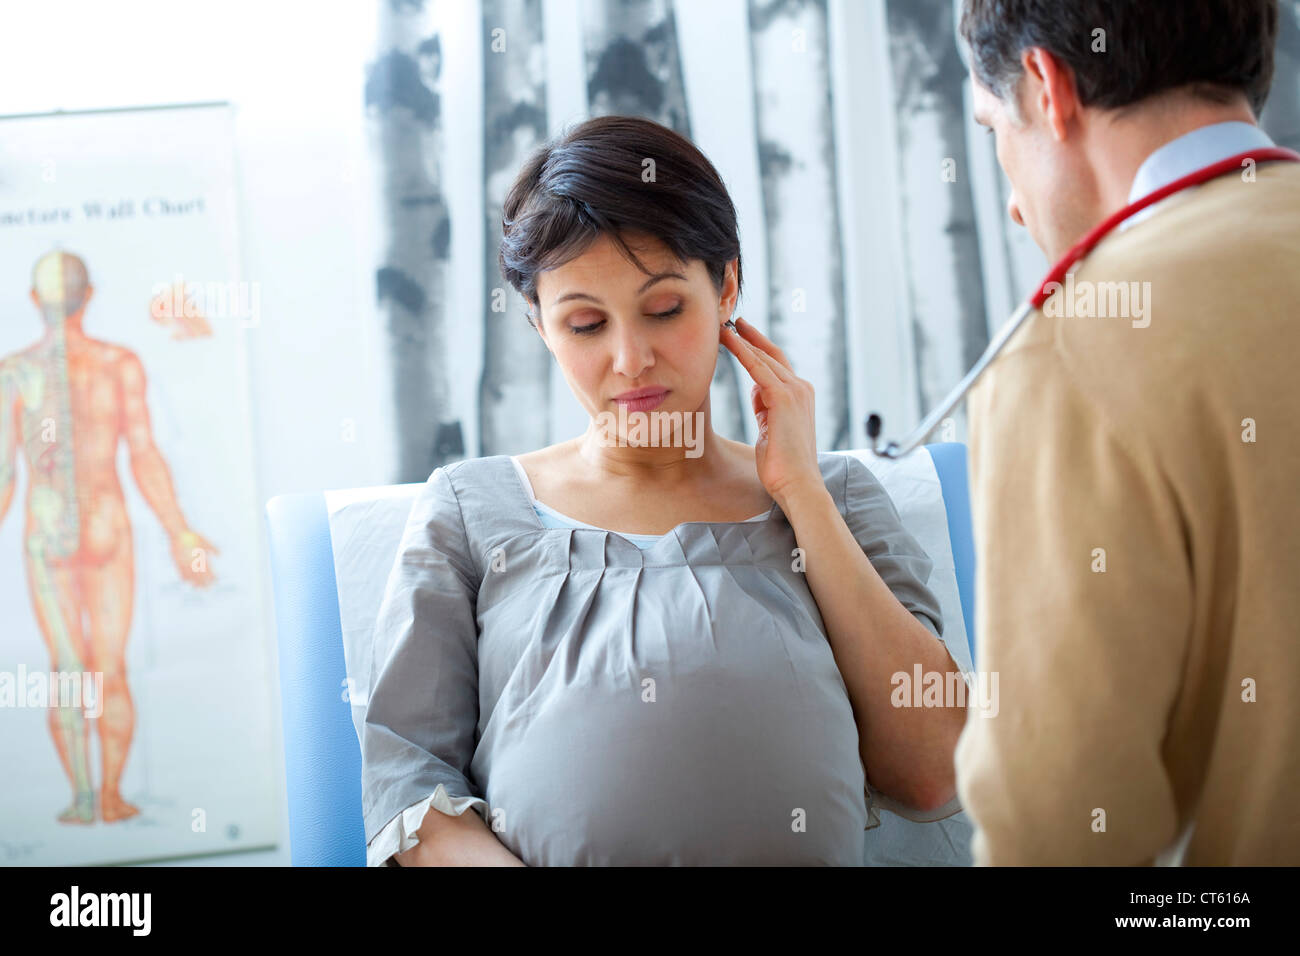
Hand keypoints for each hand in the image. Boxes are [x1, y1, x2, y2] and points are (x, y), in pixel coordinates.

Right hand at [171, 529, 218, 586]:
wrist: (177, 533)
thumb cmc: (192, 536)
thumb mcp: (204, 541)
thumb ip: (212, 548)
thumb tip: (220, 555)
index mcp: (200, 556)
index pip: (207, 569)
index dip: (212, 576)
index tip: (216, 580)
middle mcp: (192, 561)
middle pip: (199, 574)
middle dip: (203, 582)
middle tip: (208, 589)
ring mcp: (184, 562)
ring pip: (190, 575)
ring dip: (194, 582)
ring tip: (197, 588)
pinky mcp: (176, 562)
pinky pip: (180, 572)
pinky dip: (184, 577)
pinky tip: (186, 581)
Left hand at [720, 316, 822, 507]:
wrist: (797, 484)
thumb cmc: (781, 464)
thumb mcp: (771, 428)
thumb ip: (766, 406)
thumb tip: (756, 390)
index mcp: (799, 395)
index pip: (776, 364)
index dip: (756, 347)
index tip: (740, 333)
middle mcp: (801, 388)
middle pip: (771, 354)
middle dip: (749, 337)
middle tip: (729, 321)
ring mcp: (795, 391)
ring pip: (764, 357)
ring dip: (743, 340)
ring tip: (723, 327)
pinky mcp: (784, 397)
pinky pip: (759, 367)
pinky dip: (744, 351)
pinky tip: (730, 340)